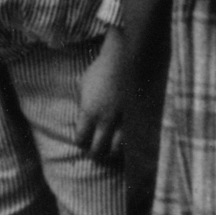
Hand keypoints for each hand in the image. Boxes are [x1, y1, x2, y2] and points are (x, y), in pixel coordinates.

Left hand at [75, 36, 146, 173]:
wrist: (125, 59)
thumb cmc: (101, 69)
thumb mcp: (84, 85)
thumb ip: (83, 103)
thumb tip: (83, 116)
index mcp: (88, 111)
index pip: (81, 138)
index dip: (80, 142)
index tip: (81, 142)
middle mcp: (105, 119)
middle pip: (97, 148)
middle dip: (94, 154)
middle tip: (93, 155)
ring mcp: (122, 120)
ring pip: (116, 148)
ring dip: (110, 152)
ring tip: (108, 153)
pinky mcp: (136, 117)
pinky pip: (130, 138)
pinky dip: (125, 144)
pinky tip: (123, 145)